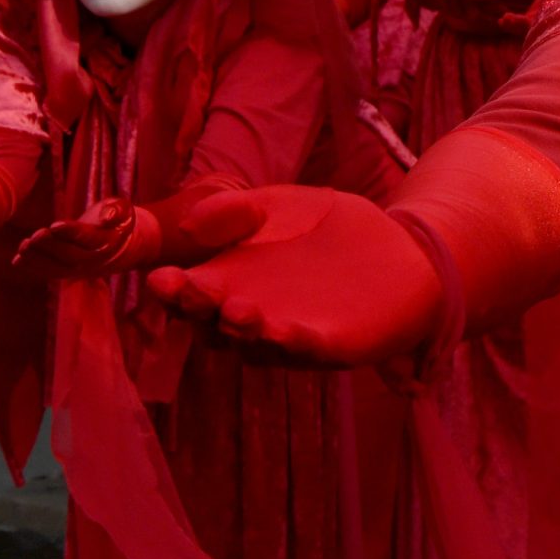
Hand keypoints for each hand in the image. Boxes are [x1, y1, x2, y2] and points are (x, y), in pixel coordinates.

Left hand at [12, 198, 154, 280]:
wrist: (122, 245)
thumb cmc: (117, 220)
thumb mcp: (122, 209)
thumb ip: (116, 210)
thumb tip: (107, 218)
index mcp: (107, 241)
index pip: (88, 238)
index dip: (71, 232)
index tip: (55, 225)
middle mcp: (94, 259)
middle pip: (70, 255)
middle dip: (50, 246)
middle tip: (35, 236)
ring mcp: (80, 269)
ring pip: (57, 267)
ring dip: (38, 259)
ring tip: (23, 247)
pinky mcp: (68, 272)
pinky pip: (49, 273)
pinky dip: (33, 267)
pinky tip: (17, 260)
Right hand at [148, 186, 443, 368]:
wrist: (399, 245)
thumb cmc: (326, 229)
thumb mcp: (278, 207)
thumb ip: (236, 210)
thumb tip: (189, 222)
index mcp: (229, 284)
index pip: (189, 296)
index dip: (172, 292)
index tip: (159, 278)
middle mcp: (252, 317)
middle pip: (213, 326)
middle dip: (201, 311)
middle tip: (195, 290)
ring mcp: (290, 337)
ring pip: (256, 346)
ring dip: (245, 332)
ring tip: (238, 310)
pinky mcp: (333, 346)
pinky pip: (309, 351)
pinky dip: (295, 343)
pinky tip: (284, 329)